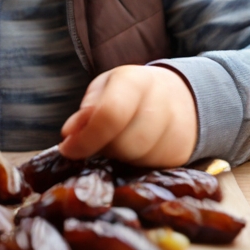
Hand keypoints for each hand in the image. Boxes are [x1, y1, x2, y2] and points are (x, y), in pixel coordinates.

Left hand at [58, 65, 197, 166]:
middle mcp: (163, 102)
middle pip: (124, 143)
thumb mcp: (104, 89)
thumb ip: (86, 109)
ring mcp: (178, 129)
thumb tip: (69, 134)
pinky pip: (150, 169)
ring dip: (118, 157)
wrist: (179, 96)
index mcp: (136, 80)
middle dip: (102, 147)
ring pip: (137, 159)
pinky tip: (132, 150)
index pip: (111, 114)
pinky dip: (134, 164)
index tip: (67, 148)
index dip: (85, 138)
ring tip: (116, 140)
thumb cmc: (129, 93)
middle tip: (96, 141)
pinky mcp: (182, 153)